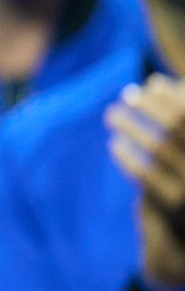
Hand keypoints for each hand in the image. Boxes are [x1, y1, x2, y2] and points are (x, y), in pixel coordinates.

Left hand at [107, 75, 184, 289]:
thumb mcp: (184, 155)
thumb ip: (178, 125)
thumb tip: (159, 84)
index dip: (175, 95)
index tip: (152, 83)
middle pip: (179, 126)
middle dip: (151, 106)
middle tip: (127, 94)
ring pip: (159, 146)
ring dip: (132, 125)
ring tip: (112, 114)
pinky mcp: (174, 207)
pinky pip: (145, 173)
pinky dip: (127, 155)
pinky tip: (115, 144)